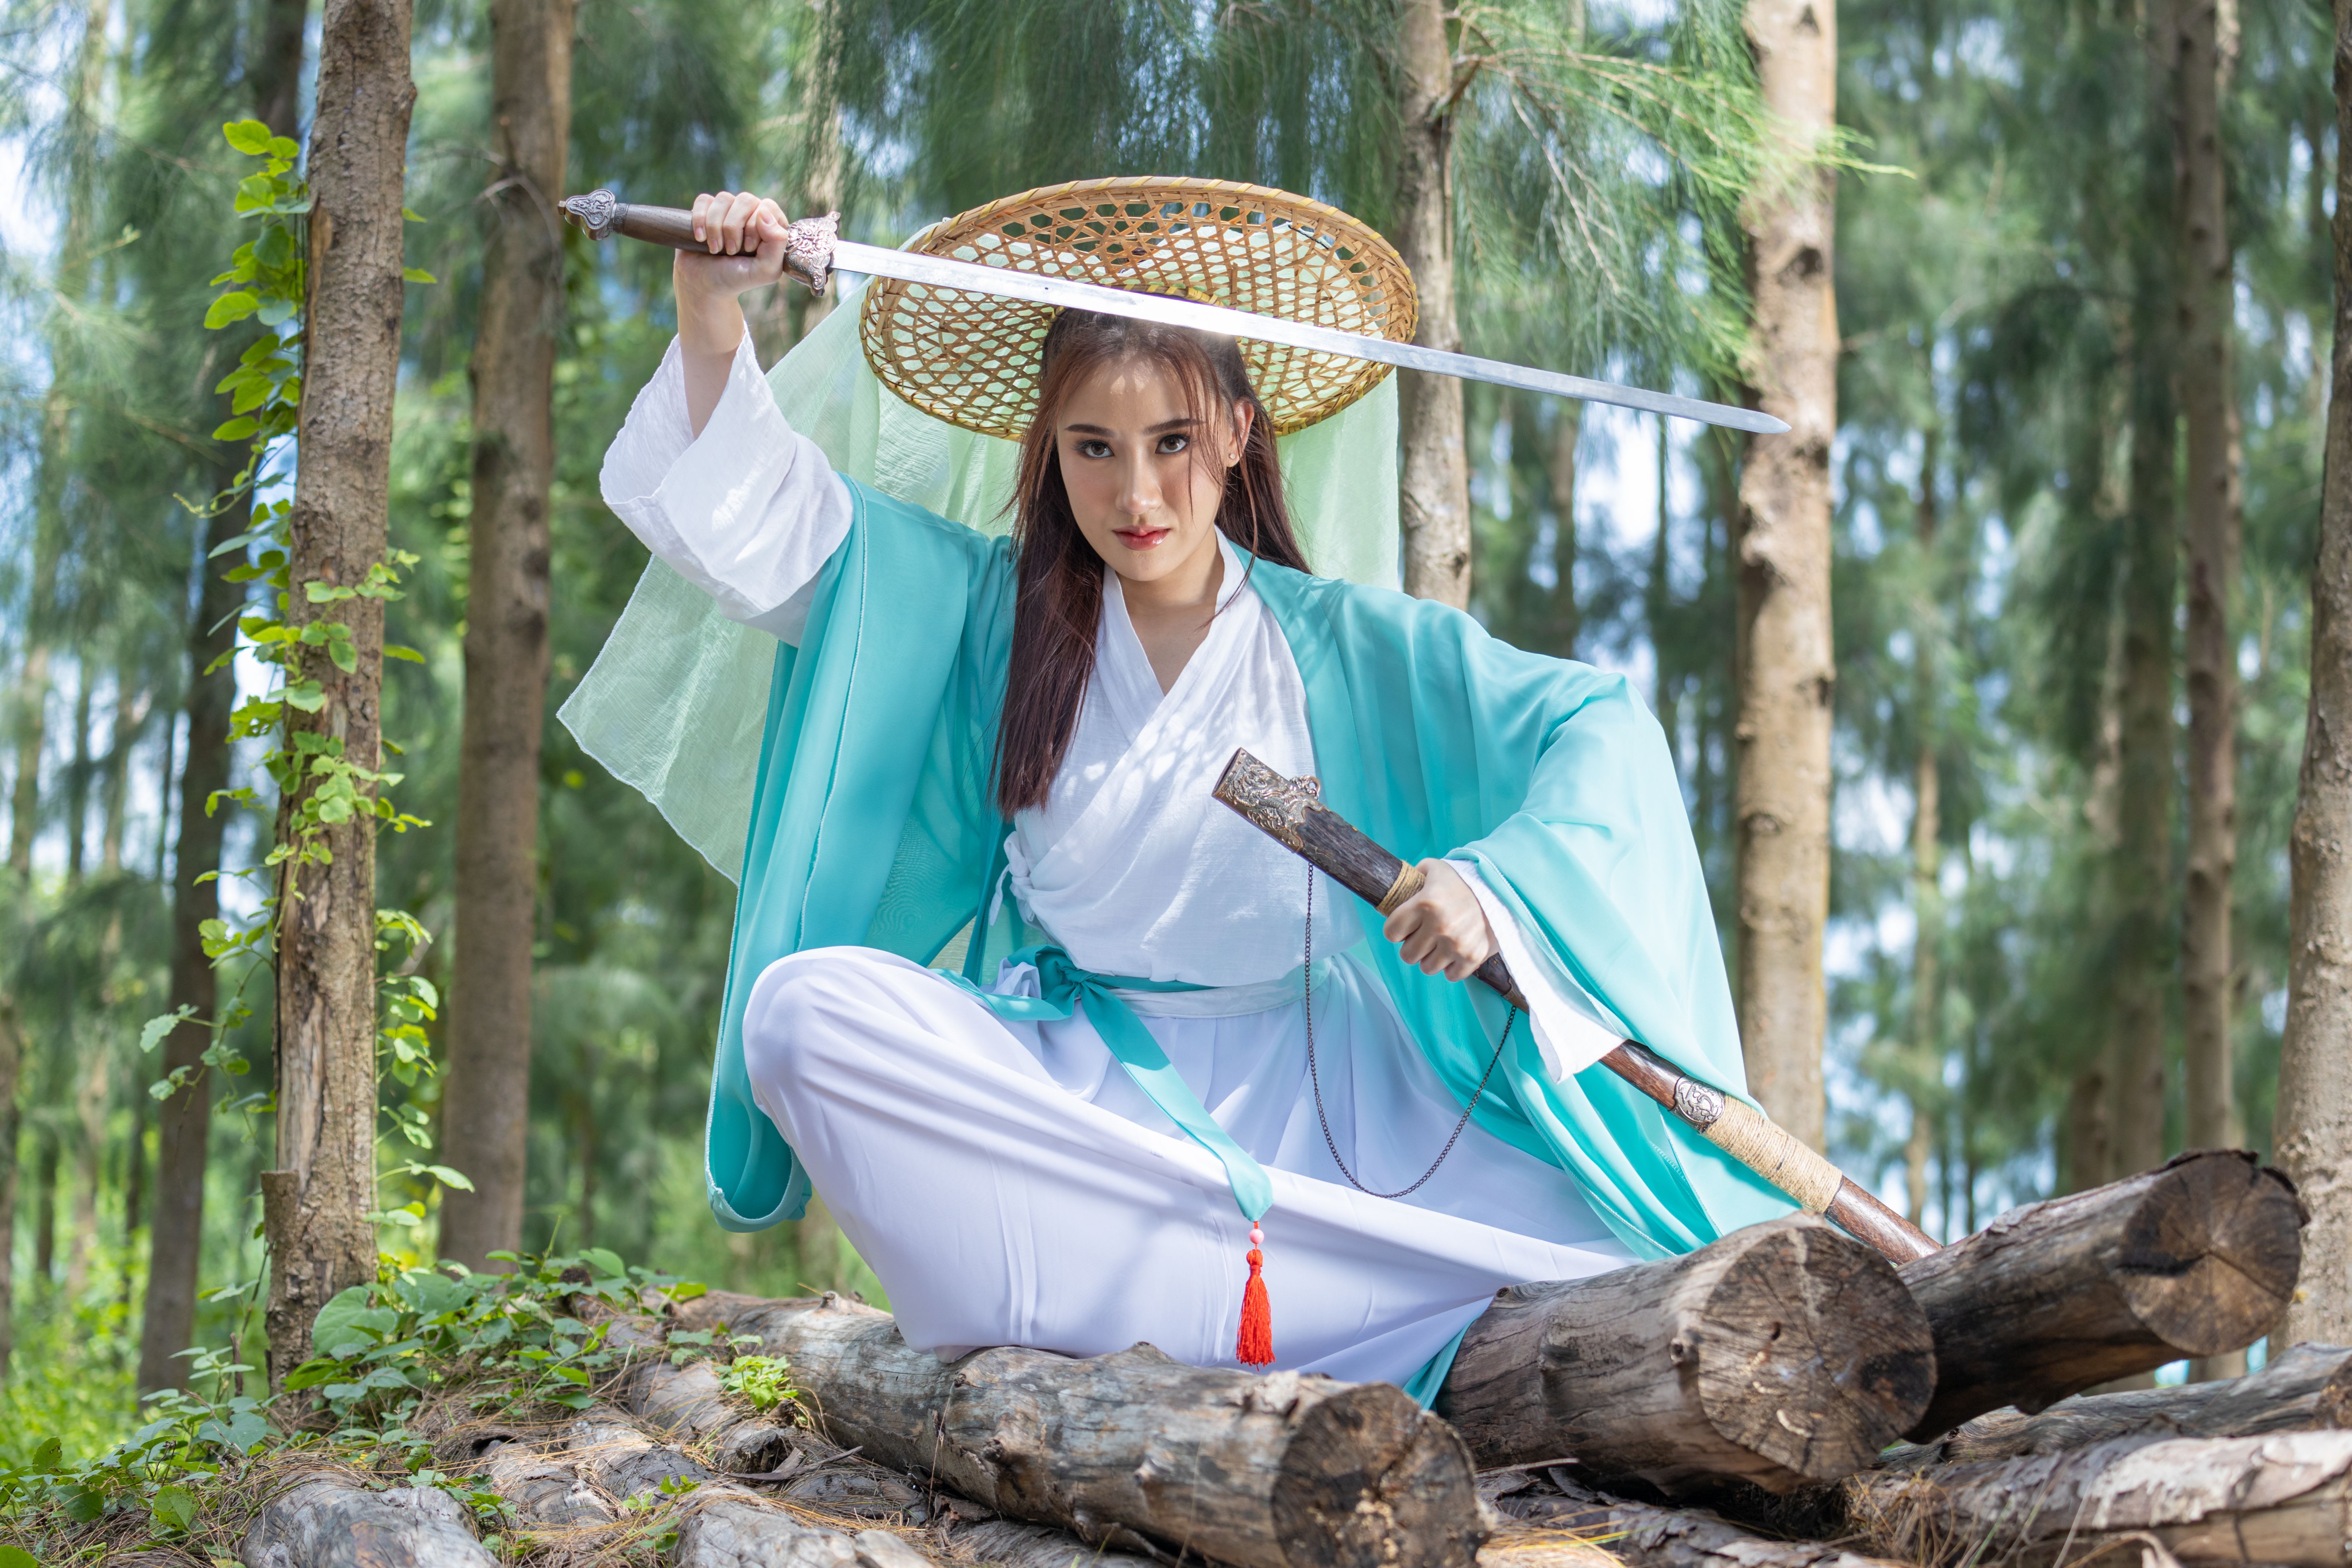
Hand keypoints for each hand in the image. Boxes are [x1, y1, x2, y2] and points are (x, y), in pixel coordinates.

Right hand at [673, 190, 790, 351]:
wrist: (705, 285)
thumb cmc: (737, 278)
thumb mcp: (765, 271)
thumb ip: (776, 244)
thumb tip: (764, 213)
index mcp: (770, 227)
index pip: (768, 207)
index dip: (756, 226)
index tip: (748, 249)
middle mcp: (750, 214)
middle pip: (746, 200)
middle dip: (734, 227)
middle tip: (730, 251)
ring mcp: (728, 211)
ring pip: (724, 198)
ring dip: (716, 226)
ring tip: (715, 249)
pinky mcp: (706, 211)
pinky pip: (704, 200)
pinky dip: (700, 219)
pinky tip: (700, 238)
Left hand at [1381, 859, 1498, 981]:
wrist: (1502, 889)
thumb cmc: (1464, 879)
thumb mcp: (1434, 869)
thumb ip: (1411, 877)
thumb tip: (1395, 889)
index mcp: (1425, 903)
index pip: (1391, 932)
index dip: (1396, 929)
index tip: (1404, 926)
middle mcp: (1440, 926)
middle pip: (1407, 954)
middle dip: (1413, 945)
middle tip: (1423, 936)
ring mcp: (1456, 944)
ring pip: (1427, 968)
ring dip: (1431, 957)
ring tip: (1440, 943)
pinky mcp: (1473, 956)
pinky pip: (1451, 976)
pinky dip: (1451, 967)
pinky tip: (1454, 952)